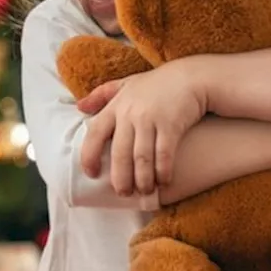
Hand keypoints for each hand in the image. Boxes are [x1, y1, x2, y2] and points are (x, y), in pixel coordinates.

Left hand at [78, 58, 208, 195]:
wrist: (191, 77)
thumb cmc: (157, 84)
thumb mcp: (126, 84)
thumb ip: (102, 95)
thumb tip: (79, 107)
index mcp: (116, 106)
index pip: (95, 133)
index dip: (89, 155)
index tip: (91, 173)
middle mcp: (130, 113)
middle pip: (119, 152)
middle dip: (120, 177)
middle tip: (123, 193)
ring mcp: (150, 119)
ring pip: (141, 158)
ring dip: (142, 179)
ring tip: (145, 191)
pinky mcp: (171, 125)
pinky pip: (164, 154)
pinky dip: (163, 171)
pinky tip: (164, 181)